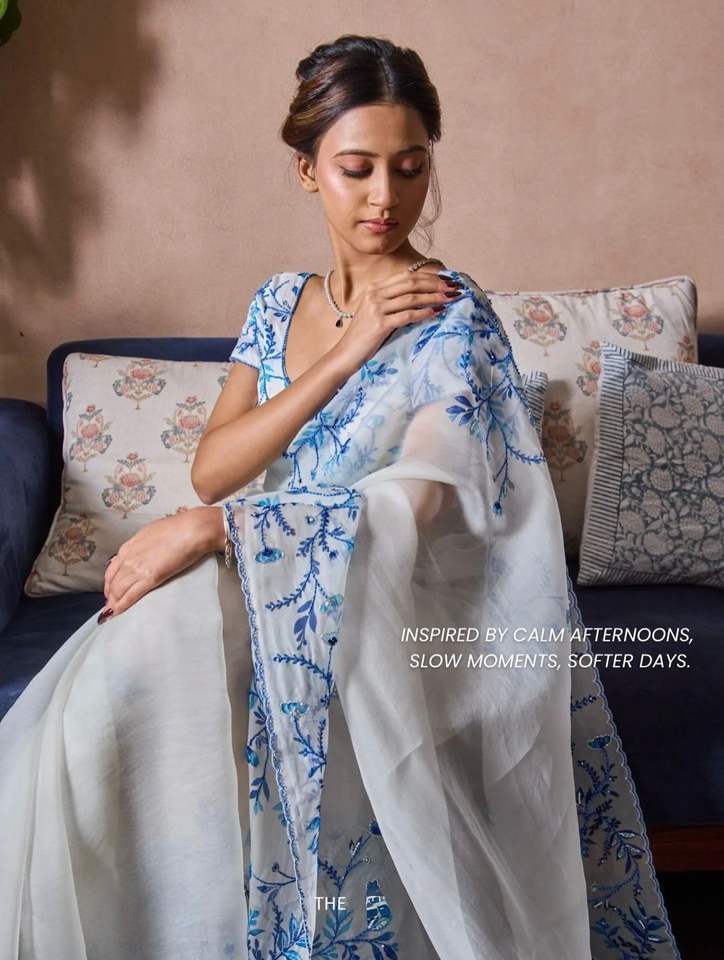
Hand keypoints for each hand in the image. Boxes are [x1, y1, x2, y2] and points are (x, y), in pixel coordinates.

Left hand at [98, 506, 224, 621]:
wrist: (191, 530)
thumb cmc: (177, 528)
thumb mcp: (151, 533)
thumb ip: (141, 546)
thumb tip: (141, 553)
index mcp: (129, 547)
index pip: (111, 569)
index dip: (109, 582)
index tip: (110, 590)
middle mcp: (128, 558)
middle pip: (112, 582)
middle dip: (110, 595)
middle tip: (110, 604)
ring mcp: (137, 569)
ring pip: (118, 591)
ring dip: (114, 603)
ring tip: (113, 612)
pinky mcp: (150, 579)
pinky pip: (131, 595)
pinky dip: (121, 606)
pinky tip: (117, 613)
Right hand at [332, 269, 464, 375]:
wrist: (346, 354)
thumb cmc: (364, 337)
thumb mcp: (377, 313)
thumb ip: (393, 302)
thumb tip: (422, 298)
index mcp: (374, 288)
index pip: (406, 276)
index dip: (428, 276)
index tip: (446, 280)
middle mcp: (374, 294)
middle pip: (411, 283)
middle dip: (435, 284)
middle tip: (453, 288)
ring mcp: (376, 308)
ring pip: (411, 297)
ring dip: (434, 297)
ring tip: (450, 299)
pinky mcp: (379, 324)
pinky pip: (407, 315)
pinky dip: (423, 313)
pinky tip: (436, 313)